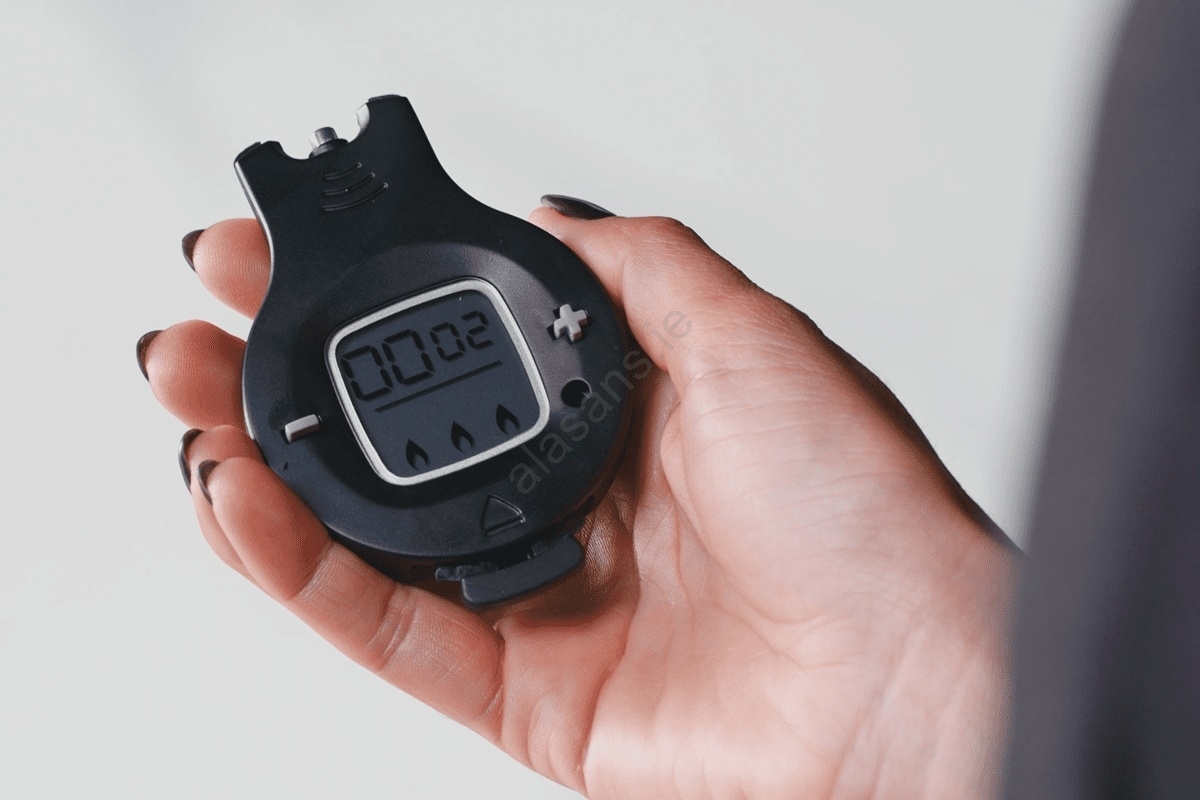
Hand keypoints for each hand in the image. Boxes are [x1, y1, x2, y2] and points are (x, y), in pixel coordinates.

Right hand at [142, 209, 1016, 798]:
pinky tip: (244, 503)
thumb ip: (640, 269)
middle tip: (204, 325)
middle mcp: (575, 503)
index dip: (372, 306)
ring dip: (266, 473)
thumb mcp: (752, 338)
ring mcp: (543, 597)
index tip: (287, 255)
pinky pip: (389, 630)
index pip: (461, 353)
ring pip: (370, 539)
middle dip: (288, 381)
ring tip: (195, 410)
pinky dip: (302, 573)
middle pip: (398, 443)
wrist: (912, 680)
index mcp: (623, 417)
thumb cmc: (865, 516)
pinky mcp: (524, 690)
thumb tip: (550, 215)